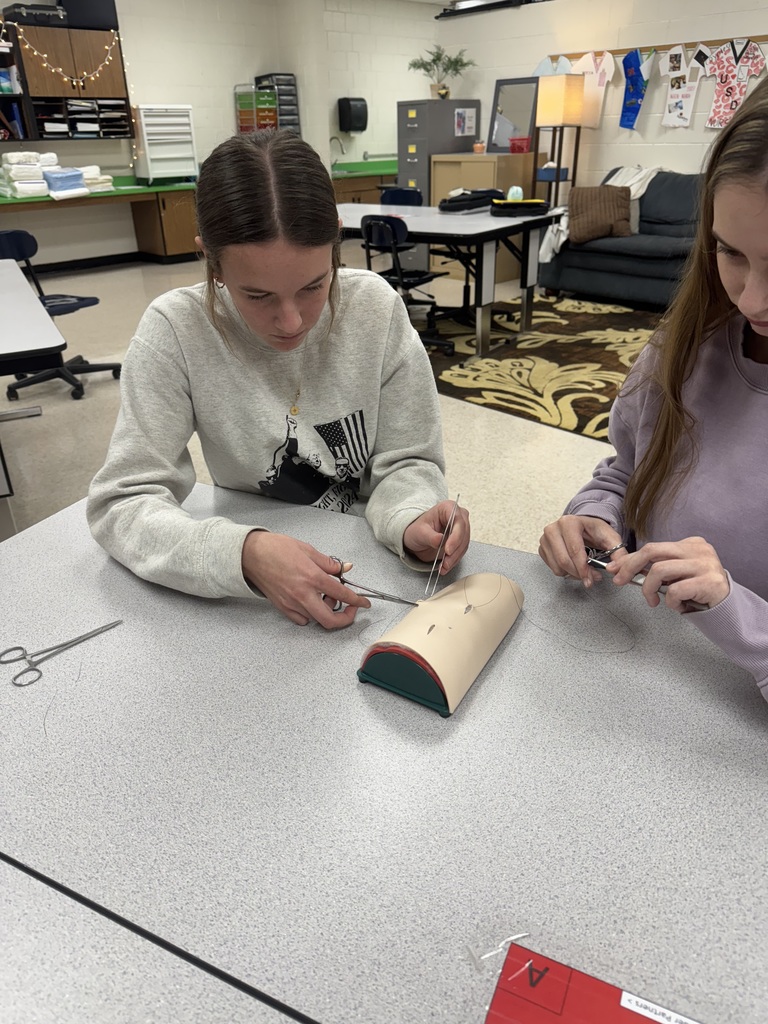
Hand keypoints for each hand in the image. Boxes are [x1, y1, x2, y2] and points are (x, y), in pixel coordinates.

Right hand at [241, 532, 370, 627]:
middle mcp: (303, 594)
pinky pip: (301, 619)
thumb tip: (344, 568)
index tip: (363, 602)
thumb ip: (329, 563)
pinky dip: (310, 615)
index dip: (357, 600)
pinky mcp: (282, 608)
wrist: (250, 554)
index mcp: (312, 577)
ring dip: (326, 612)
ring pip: (316, 619)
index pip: (342, 594)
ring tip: (325, 597)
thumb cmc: (275, 549)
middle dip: (345, 618)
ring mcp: (291, 604)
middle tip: (350, 609)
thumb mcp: (308, 550)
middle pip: (330, 620)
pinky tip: (311, 602)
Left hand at [403, 500, 470, 574]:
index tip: (448, 550)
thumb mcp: (419, 532)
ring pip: (464, 545)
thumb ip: (430, 536)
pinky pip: (461, 551)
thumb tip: (440, 541)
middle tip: (446, 562)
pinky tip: (445, 566)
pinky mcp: (460, 541)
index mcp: (448, 508)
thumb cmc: (416, 530)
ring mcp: (460, 529)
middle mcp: (458, 516)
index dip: (456, 536)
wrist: (416, 538)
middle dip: (455, 550)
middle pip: (464, 534)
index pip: (458, 521)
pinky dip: (454, 560)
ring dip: (455, 558)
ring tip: (444, 567)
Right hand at [538, 514, 623, 586]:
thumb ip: (618, 553)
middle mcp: (553, 529)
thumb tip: (615, 569)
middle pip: (564, 560)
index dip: (583, 568)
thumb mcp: (610, 537)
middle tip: (591, 578)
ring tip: (585, 571)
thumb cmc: (594, 531)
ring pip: (557, 567)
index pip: (574, 550)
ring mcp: (545, 539)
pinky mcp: (542, 548)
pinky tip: (574, 566)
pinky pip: (553, 568)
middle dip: (579, 573)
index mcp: (569, 522)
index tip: (591, 579)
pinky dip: (565, 572)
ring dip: (573, 574)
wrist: (582, 526)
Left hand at [605, 537, 728, 611]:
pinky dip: (670, 601)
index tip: (615, 569)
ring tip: (654, 600)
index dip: (630, 558)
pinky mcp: (709, 582)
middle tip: (621, 581)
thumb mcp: (675, 576)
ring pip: (660, 570)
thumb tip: (622, 569)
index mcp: (690, 544)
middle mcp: (698, 550)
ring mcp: (705, 564)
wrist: (727, 606)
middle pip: (653, 551)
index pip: (653, 547)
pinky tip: (677, 604)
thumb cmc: (698, 591)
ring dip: (649, 589)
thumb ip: (655, 569)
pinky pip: (675, 590)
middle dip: (630, 566)